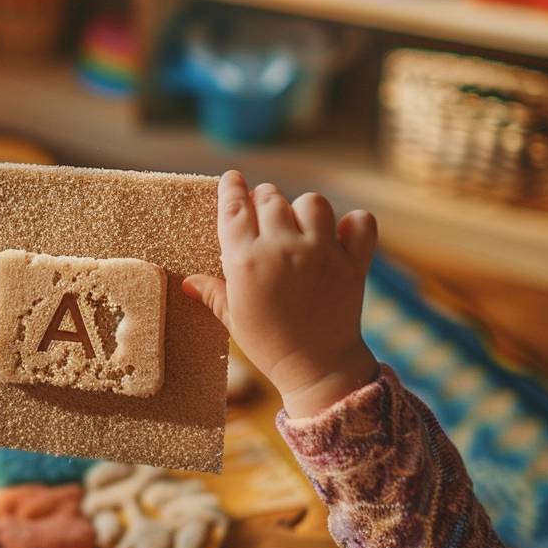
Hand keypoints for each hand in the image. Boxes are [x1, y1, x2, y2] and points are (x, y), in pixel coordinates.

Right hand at [182, 172, 378, 417]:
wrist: (317, 369)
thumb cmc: (269, 344)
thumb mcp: (233, 318)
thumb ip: (213, 292)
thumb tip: (187, 282)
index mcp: (246, 261)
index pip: (234, 207)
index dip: (231, 187)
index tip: (232, 179)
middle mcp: (282, 249)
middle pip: (271, 198)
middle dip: (265, 201)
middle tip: (267, 215)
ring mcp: (320, 253)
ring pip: (312, 203)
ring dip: (305, 210)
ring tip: (302, 228)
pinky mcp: (352, 263)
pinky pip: (360, 222)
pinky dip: (354, 224)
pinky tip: (342, 235)